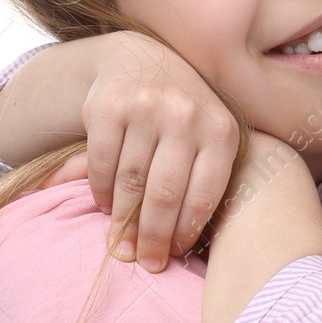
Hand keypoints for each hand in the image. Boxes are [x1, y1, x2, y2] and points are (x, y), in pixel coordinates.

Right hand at [77, 33, 238, 272]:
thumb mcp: (210, 136)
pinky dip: (101, 192)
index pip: (204, 195)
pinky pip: (102, 165)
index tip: (173, 256)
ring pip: (131, 183)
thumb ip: (208, 177)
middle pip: (165, 195)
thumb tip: (190, 244)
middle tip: (144, 263)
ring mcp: (146, 108)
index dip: (186, 232)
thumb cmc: (183, 114)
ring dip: (123, 220)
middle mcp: (185, 116)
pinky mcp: (108, 106)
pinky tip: (104, 206)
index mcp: (220, 130)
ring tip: (121, 243)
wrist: (142, 59)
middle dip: (153, 237)